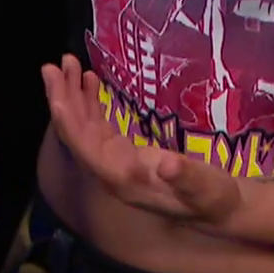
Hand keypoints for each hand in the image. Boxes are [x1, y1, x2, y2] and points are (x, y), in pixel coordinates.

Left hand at [42, 54, 243, 224]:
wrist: (220, 208)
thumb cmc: (213, 197)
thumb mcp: (206, 187)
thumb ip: (187, 177)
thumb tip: (168, 165)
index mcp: (122, 179)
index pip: (86, 150)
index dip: (70, 124)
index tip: (57, 96)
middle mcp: (110, 170)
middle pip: (77, 134)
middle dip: (64, 100)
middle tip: (53, 66)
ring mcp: (114, 160)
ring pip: (83, 127)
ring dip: (73, 96)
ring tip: (66, 64)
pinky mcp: (122, 152)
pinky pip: (97, 125)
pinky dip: (90, 102)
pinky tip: (89, 80)